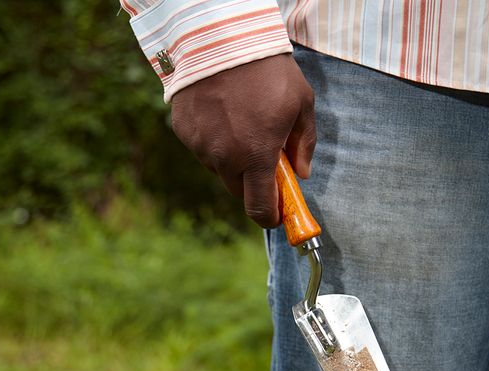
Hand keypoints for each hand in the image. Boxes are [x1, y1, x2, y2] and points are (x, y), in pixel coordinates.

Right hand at [170, 54, 315, 227]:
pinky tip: (222, 113)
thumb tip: (302, 173)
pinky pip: (203, 147)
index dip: (269, 216)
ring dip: (233, 159)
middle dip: (253, 183)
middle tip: (264, 158)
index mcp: (256, 156)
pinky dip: (214, 140)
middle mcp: (224, 158)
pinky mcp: (184, 131)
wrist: (220, 36)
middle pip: (238, 191)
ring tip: (242, 124)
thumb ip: (304, 143)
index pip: (259, 208)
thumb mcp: (301, 103)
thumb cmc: (267, 69)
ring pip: (219, 167)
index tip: (277, 212)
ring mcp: (201, 145)